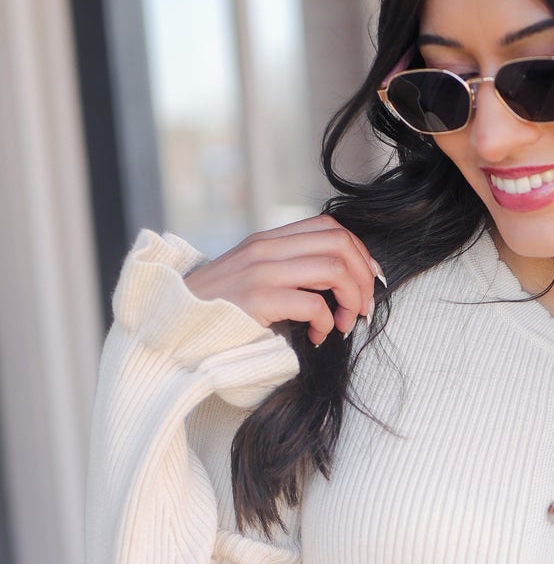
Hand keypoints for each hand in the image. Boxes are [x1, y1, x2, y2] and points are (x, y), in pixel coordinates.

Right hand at [182, 214, 385, 349]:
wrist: (174, 328)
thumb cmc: (220, 312)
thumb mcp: (254, 278)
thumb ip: (288, 271)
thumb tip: (339, 282)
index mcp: (267, 240)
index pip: (330, 226)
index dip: (360, 253)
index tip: (368, 282)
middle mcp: (265, 248)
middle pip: (340, 243)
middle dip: (364, 278)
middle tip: (364, 309)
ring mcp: (261, 272)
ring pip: (334, 268)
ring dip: (352, 300)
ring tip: (345, 324)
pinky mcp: (258, 300)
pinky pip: (314, 305)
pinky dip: (327, 324)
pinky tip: (317, 337)